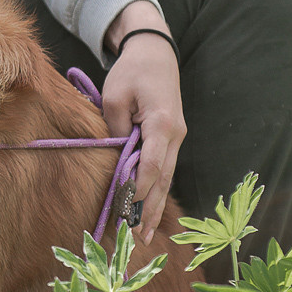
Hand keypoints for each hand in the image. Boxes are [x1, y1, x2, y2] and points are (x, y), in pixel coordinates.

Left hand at [100, 3, 184, 244]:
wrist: (156, 53)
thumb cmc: (132, 71)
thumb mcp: (114, 95)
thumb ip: (115, 129)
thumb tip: (116, 157)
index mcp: (163, 122)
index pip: (152, 164)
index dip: (138, 189)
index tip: (124, 208)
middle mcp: (176, 134)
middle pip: (164, 178)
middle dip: (150, 208)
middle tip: (139, 237)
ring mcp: (178, 137)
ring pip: (167, 177)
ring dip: (154, 204)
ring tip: (144, 233)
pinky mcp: (172, 138)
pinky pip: (164, 168)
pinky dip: (156, 189)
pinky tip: (147, 208)